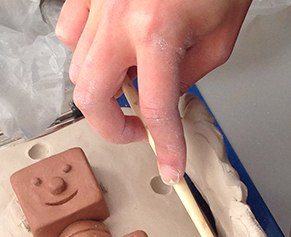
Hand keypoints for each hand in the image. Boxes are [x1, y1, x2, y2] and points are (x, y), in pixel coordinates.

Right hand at [56, 0, 251, 183]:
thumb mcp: (220, 35)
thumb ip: (189, 74)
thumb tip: (167, 99)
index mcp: (159, 32)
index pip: (156, 109)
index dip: (165, 146)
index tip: (170, 166)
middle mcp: (120, 18)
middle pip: (90, 96)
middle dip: (113, 126)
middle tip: (137, 129)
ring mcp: (98, 1)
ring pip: (76, 65)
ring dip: (103, 88)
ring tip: (130, 84)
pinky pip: (70, 30)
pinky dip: (85, 50)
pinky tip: (109, 49)